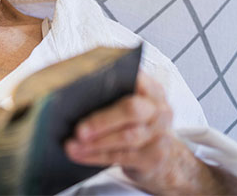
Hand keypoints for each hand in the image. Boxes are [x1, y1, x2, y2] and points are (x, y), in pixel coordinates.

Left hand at [64, 72, 196, 192]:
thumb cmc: (138, 125)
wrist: (167, 158)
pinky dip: (97, 155)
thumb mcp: (131, 104)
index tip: (83, 86)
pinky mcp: (154, 156)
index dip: (110, 81)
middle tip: (78, 129)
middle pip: (131, 110)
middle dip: (102, 120)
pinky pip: (122, 156)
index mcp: (151, 89)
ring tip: (72, 145)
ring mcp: (159, 134)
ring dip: (96, 142)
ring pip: (126, 136)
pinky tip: (80, 154)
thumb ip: (111, 95)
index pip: (132, 78)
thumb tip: (69, 91)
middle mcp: (159, 109)